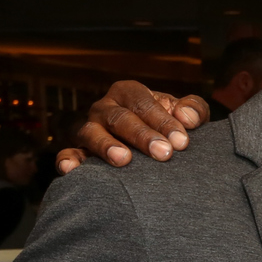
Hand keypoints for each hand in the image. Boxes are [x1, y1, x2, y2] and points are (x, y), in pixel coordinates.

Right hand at [56, 80, 210, 172]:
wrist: (153, 141)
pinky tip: (72, 170)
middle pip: (120, 118)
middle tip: (163, 153)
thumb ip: (194, 110)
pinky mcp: (80, 150)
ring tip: (123, 159)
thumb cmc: (169, 124)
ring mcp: (90, 128)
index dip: (163, 121)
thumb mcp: (186, 113)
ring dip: (107, 146)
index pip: (144, 103)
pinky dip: (68, 160)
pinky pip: (69, 153)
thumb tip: (189, 118)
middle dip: (142, 136)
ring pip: (92, 133)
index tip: (181, 142)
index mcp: (129, 92)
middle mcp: (105, 108)